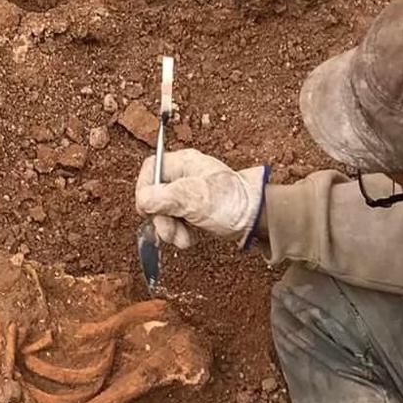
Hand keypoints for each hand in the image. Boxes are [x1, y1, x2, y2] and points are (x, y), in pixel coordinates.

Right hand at [135, 147, 267, 249]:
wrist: (259, 220)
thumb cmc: (232, 203)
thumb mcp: (195, 199)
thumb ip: (165, 198)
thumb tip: (143, 201)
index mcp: (184, 163)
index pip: (151, 169)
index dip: (145, 189)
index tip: (147, 210)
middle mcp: (185, 175)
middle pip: (155, 193)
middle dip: (160, 217)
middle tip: (169, 233)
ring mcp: (190, 193)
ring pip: (164, 210)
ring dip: (169, 228)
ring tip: (183, 240)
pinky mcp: (195, 209)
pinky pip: (176, 219)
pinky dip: (178, 232)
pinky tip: (189, 238)